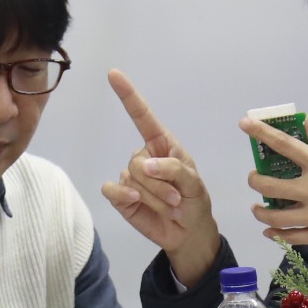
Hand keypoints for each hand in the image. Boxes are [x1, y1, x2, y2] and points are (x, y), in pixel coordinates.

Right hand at [100, 70, 221, 287]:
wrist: (188, 233)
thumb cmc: (195, 202)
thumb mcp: (195, 185)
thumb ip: (174, 171)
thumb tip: (143, 166)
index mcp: (163, 145)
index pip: (142, 117)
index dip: (128, 96)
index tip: (114, 74)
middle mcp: (144, 157)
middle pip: (137, 161)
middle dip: (159, 184)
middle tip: (176, 199)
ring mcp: (130, 177)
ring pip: (130, 179)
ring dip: (153, 196)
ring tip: (169, 206)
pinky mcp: (120, 196)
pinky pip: (112, 190)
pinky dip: (124, 197)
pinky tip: (136, 204)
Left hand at [239, 114, 307, 253]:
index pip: (283, 144)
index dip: (260, 132)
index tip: (244, 123)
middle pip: (267, 185)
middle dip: (254, 179)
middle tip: (256, 177)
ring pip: (272, 216)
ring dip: (259, 210)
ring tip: (259, 207)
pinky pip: (288, 238)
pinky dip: (275, 234)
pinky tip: (270, 231)